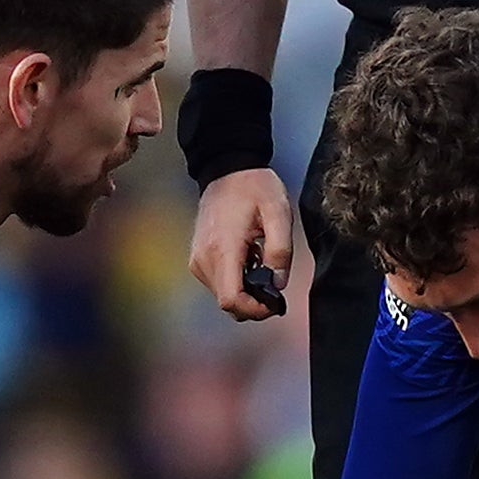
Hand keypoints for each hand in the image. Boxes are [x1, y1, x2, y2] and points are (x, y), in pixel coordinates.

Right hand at [189, 167, 297, 322]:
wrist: (228, 168)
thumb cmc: (254, 187)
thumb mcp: (279, 213)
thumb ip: (280, 251)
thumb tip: (277, 284)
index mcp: (223, 249)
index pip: (231, 300)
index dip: (255, 310)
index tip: (274, 302)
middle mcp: (203, 259)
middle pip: (228, 303)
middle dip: (254, 302)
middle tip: (274, 280)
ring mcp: (197, 260)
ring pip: (223, 295)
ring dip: (246, 290)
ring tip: (260, 260)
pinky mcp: (198, 259)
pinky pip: (219, 283)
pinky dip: (237, 280)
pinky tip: (248, 258)